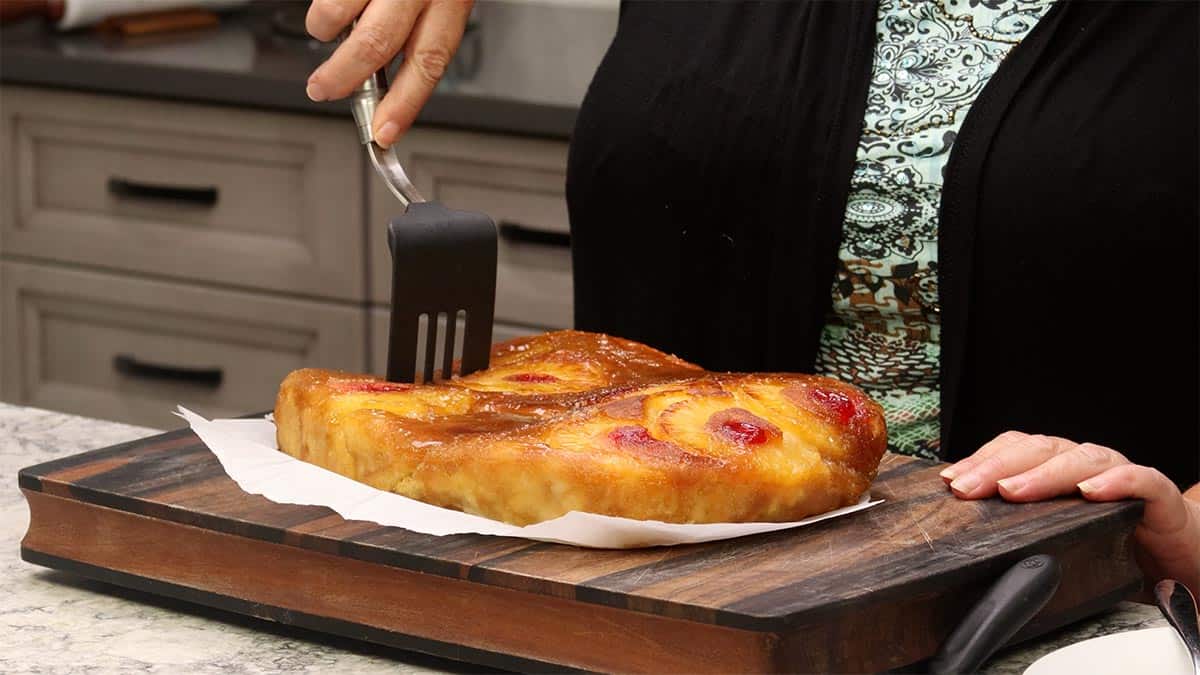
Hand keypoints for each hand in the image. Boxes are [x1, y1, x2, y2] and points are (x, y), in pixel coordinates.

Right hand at [305, 0, 473, 146]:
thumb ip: (420, 30)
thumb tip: (386, 77)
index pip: (429, 60)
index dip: (405, 102)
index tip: (384, 132)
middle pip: (378, 42)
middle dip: (344, 77)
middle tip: (322, 89)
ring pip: (342, 13)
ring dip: (324, 31)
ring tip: (324, 30)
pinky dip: (323, 5)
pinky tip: (329, 4)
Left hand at [941, 431, 1199, 595]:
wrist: (1176, 554)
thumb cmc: (1112, 540)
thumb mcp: (1055, 535)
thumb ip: (1020, 529)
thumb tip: (964, 538)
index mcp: (1055, 468)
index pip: (1013, 450)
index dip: (981, 460)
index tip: (949, 480)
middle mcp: (1084, 463)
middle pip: (1037, 450)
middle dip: (996, 466)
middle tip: (966, 488)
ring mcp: (1120, 474)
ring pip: (1080, 459)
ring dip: (1043, 473)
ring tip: (1013, 490)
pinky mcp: (1158, 495)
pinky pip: (1140, 479)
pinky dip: (1116, 481)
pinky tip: (1091, 491)